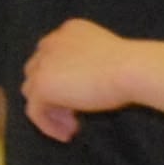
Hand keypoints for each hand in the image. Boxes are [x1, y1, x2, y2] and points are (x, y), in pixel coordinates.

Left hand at [21, 18, 132, 138]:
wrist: (130, 69)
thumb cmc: (130, 66)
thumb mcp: (106, 58)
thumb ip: (86, 65)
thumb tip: (79, 89)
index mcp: (68, 30)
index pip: (53, 56)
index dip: (63, 79)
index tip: (79, 97)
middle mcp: (51, 42)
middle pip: (38, 72)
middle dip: (53, 94)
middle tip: (74, 115)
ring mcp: (43, 63)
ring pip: (33, 91)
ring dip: (50, 110)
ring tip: (71, 126)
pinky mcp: (41, 85)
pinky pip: (35, 111)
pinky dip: (48, 125)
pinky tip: (68, 134)